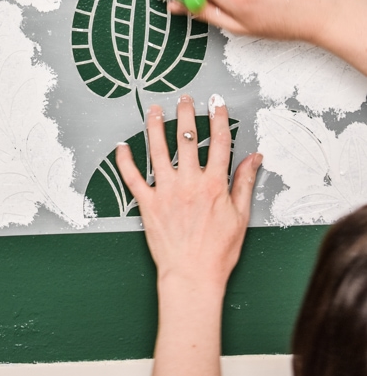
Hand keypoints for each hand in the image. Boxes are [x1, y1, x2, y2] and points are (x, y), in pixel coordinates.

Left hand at [116, 94, 261, 291]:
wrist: (193, 277)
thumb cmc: (218, 252)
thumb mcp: (240, 217)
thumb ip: (245, 183)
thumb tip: (255, 158)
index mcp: (214, 185)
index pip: (218, 142)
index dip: (218, 118)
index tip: (216, 102)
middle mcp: (189, 183)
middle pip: (186, 139)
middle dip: (185, 114)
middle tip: (184, 99)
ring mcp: (166, 192)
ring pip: (158, 151)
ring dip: (155, 127)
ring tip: (154, 109)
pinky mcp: (147, 204)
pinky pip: (132, 178)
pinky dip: (125, 161)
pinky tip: (121, 146)